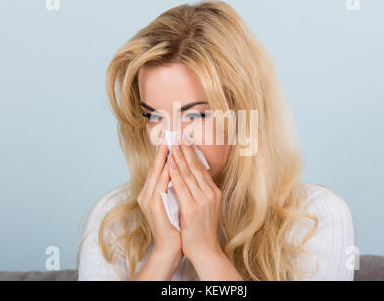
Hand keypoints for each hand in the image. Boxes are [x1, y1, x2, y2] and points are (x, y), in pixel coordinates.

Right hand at [137, 136, 182, 258]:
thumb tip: (182, 173)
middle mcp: (146, 194)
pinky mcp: (153, 205)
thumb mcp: (175, 203)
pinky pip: (160, 184)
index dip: (164, 153)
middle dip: (162, 150)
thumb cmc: (176, 226)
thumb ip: (174, 188)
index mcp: (151, 193)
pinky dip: (166, 172)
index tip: (171, 138)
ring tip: (170, 141)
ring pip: (157, 172)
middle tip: (169, 133)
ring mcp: (148, 199)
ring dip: (163, 156)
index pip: (159, 169)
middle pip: (155, 167)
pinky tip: (171, 162)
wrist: (171, 247)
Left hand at [167, 132, 222, 262]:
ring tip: (172, 142)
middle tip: (178, 134)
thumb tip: (193, 179)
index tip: (185, 140)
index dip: (192, 153)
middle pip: (196, 166)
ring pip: (189, 172)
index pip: (201, 168)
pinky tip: (170, 162)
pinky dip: (176, 172)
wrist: (205, 249)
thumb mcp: (205, 208)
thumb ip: (200, 193)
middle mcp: (210, 193)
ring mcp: (202, 200)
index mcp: (213, 192)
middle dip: (186, 149)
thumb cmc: (202, 230)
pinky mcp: (193, 207)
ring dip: (179, 156)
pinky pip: (182, 185)